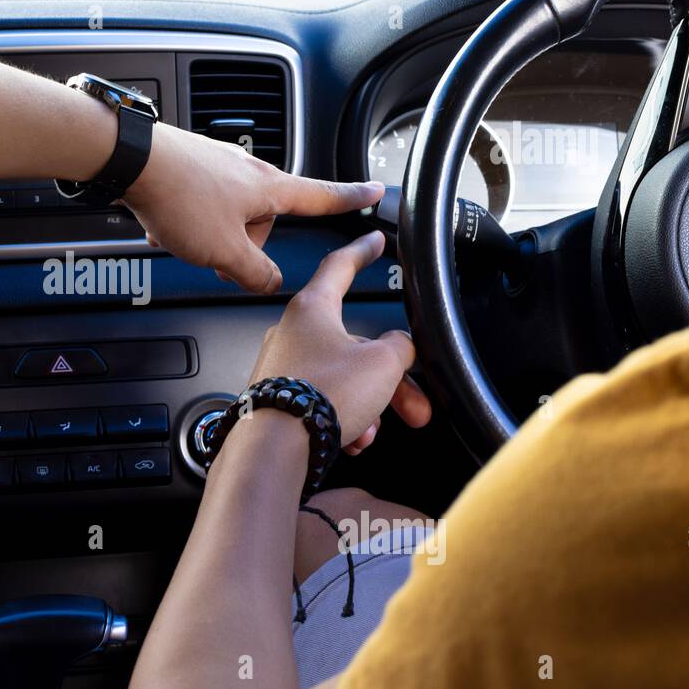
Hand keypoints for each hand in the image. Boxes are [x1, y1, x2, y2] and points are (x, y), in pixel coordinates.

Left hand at [120, 123, 384, 293]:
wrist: (130, 159)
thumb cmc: (178, 196)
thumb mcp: (223, 251)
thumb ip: (253, 273)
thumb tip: (268, 282)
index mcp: (270, 188)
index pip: (322, 196)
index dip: (351, 198)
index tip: (374, 191)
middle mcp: (250, 170)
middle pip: (263, 220)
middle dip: (242, 244)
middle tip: (216, 257)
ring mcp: (220, 165)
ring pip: (228, 215)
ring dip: (210, 235)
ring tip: (183, 238)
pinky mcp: (192, 165)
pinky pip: (200, 204)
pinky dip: (187, 221)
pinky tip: (165, 226)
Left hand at [248, 231, 431, 449]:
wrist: (274, 448)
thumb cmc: (318, 396)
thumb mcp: (382, 364)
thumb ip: (398, 348)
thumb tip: (396, 350)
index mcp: (312, 309)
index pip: (340, 266)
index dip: (363, 251)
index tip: (374, 240)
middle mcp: (291, 333)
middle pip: (354, 346)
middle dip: (389, 380)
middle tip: (414, 405)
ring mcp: (281, 367)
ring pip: (341, 380)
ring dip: (367, 407)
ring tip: (373, 431)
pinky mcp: (276, 398)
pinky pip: (320, 403)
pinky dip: (341, 420)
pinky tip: (351, 440)